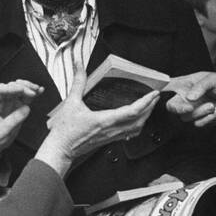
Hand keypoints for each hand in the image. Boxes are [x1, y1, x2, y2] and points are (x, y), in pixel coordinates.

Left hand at [0, 79, 42, 161]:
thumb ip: (12, 121)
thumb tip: (25, 109)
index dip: (11, 88)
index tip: (22, 90)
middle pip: (10, 87)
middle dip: (22, 87)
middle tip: (32, 93)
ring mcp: (9, 103)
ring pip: (19, 89)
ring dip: (28, 87)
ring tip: (37, 90)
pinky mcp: (17, 106)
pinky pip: (25, 97)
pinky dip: (32, 93)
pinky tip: (39, 91)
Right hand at [36, 70, 159, 175]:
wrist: (60, 149)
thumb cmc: (65, 131)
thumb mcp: (71, 102)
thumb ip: (78, 82)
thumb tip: (79, 66)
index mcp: (105, 120)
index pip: (132, 111)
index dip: (145, 102)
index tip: (153, 93)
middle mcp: (111, 130)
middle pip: (139, 120)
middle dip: (150, 108)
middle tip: (155, 97)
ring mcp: (111, 136)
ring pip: (136, 128)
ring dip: (145, 117)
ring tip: (149, 107)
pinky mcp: (108, 140)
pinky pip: (128, 134)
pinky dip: (137, 126)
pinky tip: (136, 121)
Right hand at [164, 71, 215, 126]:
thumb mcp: (213, 78)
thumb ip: (200, 86)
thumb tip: (189, 96)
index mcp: (186, 85)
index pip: (168, 88)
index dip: (161, 91)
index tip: (163, 94)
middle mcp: (187, 98)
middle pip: (172, 107)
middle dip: (180, 109)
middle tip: (190, 107)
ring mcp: (194, 109)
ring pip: (186, 117)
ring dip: (199, 112)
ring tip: (212, 106)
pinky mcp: (203, 119)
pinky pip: (198, 123)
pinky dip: (207, 119)